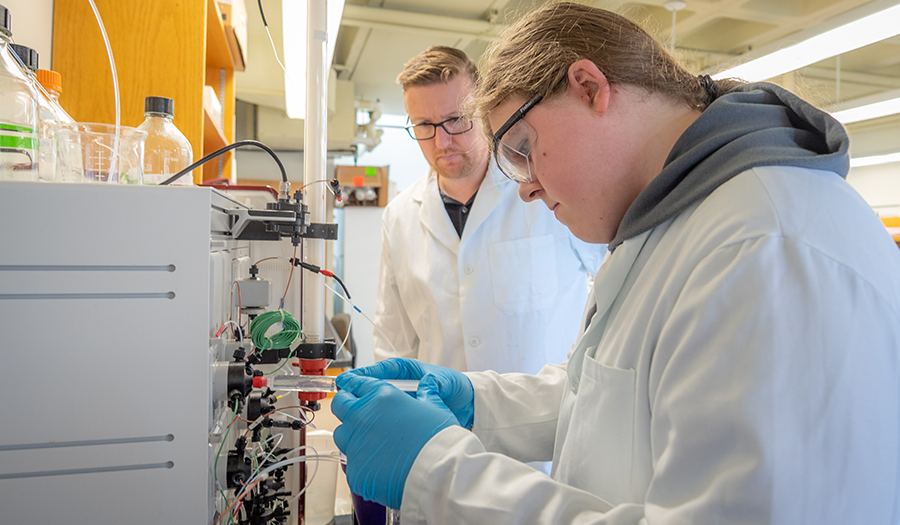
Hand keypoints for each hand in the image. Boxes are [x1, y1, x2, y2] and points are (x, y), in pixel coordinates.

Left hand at [332, 374, 457, 508]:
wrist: (436, 472)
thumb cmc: (438, 440)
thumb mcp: (435, 406)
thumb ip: (425, 394)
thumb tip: (426, 388)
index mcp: (381, 395)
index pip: (356, 383)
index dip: (353, 384)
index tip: (351, 387)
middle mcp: (362, 415)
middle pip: (340, 403)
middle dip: (346, 405)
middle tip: (358, 413)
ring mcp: (355, 442)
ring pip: (341, 432)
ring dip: (351, 433)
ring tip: (371, 442)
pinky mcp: (354, 467)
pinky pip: (350, 460)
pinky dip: (361, 460)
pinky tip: (378, 463)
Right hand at [345, 358, 473, 426]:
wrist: (468, 405)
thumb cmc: (455, 387)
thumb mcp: (445, 382)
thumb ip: (436, 383)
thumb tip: (429, 382)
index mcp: (407, 371)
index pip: (382, 370)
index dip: (365, 375)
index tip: (349, 380)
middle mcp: (401, 384)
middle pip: (374, 387)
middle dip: (358, 392)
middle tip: (342, 398)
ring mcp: (400, 400)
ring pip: (377, 403)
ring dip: (365, 407)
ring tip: (349, 414)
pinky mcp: (402, 415)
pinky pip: (386, 416)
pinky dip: (376, 421)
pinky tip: (366, 429)